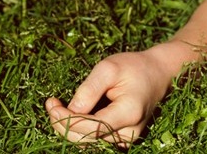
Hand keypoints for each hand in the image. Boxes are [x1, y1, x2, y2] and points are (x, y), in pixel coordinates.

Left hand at [45, 48, 172, 147]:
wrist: (156, 74)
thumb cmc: (132, 66)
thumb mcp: (108, 68)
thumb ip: (89, 89)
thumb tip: (70, 111)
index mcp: (129, 113)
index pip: (91, 127)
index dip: (67, 120)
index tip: (50, 104)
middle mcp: (129, 133)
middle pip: (88, 139)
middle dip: (63, 124)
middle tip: (50, 105)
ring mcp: (126, 139)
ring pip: (89, 141)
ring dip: (69, 128)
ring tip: (56, 107)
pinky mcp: (121, 139)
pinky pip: (95, 139)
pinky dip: (79, 129)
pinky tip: (69, 114)